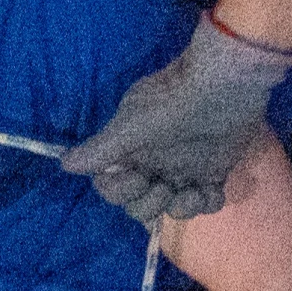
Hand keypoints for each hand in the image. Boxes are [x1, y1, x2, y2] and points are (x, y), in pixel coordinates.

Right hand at [60, 16, 291, 224]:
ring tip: (195, 193)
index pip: (113, 187)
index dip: (121, 191)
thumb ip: (100, 149)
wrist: (227, 83)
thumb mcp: (131, 126)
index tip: (138, 177)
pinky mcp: (214, 170)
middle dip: (151, 204)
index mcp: (131, 153)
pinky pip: (206, 200)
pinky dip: (209, 202)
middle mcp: (154, 164)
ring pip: (173, 206)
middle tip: (166, 187)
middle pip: (140, 204)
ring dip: (182, 208)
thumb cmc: (173, 102)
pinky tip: (213, 191)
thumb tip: (64, 164)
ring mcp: (185, 169)